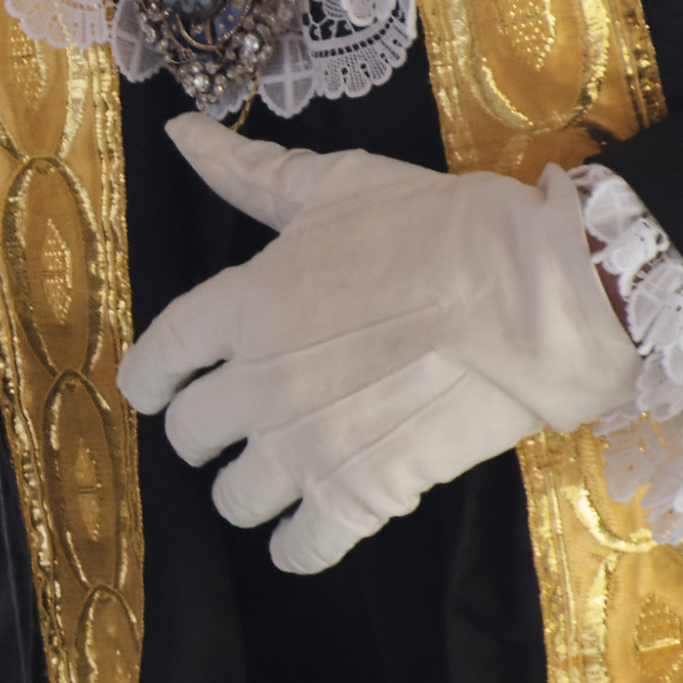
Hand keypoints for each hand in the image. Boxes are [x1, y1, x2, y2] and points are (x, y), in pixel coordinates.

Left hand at [112, 117, 636, 573]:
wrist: (532, 294)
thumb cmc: (435, 228)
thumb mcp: (335, 186)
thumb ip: (249, 173)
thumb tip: (181, 134)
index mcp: (241, 306)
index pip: (158, 358)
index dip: (150, 379)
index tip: (156, 389)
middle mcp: (256, 384)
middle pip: (189, 435)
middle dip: (202, 432)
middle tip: (231, 427)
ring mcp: (305, 447)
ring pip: (234, 500)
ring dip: (246, 492)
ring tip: (272, 479)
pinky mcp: (359, 494)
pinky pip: (302, 547)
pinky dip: (298, 547)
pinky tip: (307, 535)